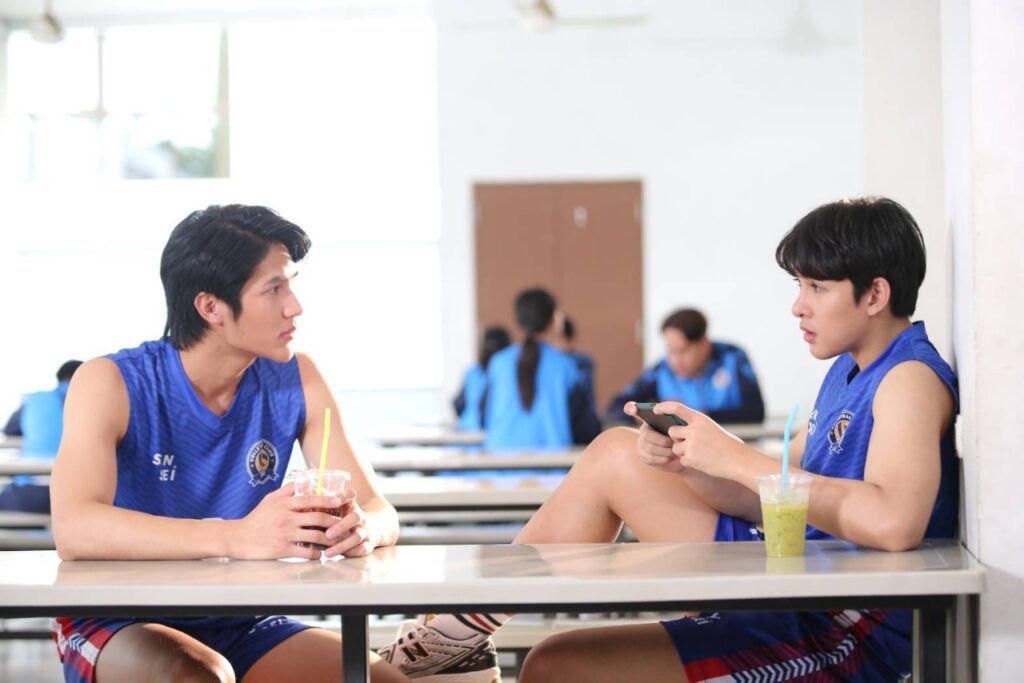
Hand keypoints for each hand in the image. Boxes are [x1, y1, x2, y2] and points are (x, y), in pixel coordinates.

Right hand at [229, 483, 343, 559]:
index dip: (327, 500)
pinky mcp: (283, 550)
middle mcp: (286, 518)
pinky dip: (317, 554)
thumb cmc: (256, 519)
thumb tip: (303, 482)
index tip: (339, 501)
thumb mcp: (269, 500)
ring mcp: (286, 534)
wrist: (238, 538)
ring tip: (337, 541)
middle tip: (343, 524)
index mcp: (284, 504)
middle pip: (318, 518)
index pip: (310, 499)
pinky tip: (321, 554)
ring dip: (330, 539)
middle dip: (335, 522)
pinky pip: (306, 552)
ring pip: (316, 536)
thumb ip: (286, 491)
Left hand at [323, 490, 377, 558]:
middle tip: (327, 534)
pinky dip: (351, 553)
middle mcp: (360, 516)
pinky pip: (362, 549)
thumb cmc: (345, 517)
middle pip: (354, 517)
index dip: (342, 497)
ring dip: (342, 545)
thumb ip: (322, 504)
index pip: (350, 495)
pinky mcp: (368, 544)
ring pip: (357, 537)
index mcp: (351, 504)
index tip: (333, 501)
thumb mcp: (338, 508)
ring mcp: (365, 530)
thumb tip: (300, 497)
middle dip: (341, 526)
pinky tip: (339, 557)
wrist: (374, 528)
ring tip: (327, 553)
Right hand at [624, 401, 683, 472]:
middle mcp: (643, 429)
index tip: (633, 408)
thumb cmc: (685, 435)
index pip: (632, 408)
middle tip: (674, 443)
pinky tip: (670, 458)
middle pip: (646, 435)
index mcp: (651, 417)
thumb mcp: (684, 423)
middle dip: (662, 441)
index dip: (631, 408)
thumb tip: (671, 413)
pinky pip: (650, 458)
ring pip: (649, 448)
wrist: (686, 454)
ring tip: (675, 452)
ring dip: (665, 451)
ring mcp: (641, 443)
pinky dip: (662, 459)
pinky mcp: (643, 456)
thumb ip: (677, 415)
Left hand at [658, 402, 744, 479]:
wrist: (738, 460)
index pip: (677, 408)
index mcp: (700, 419)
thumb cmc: (724, 444)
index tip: (655, 409)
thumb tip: (671, 430)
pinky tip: (702, 461)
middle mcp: (694, 430)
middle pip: (672, 432)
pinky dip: (689, 462)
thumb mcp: (710, 429)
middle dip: (676, 438)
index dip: (664, 407)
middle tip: (690, 443)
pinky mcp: (691, 458)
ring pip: (675, 447)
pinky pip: (681, 459)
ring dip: (683, 452)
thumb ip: (693, 427)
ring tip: (700, 453)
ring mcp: (692, 444)